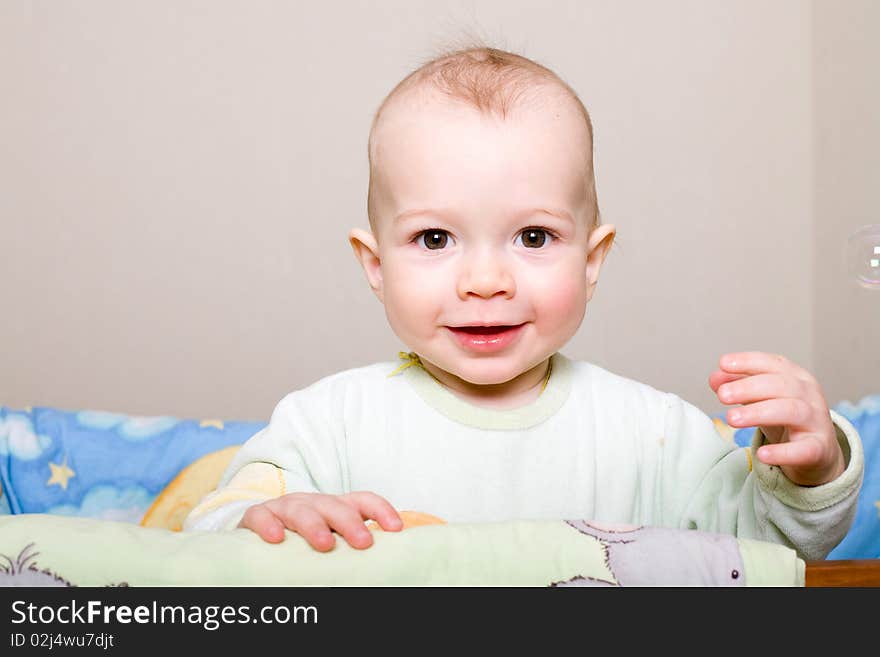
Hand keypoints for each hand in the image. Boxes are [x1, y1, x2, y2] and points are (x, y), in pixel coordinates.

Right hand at [238, 491, 402, 550]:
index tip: (396, 529)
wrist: (262, 531)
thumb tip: (382, 569)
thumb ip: (351, 549)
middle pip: (334, 506)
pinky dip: (267, 525)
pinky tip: (275, 539)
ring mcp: (285, 507)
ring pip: (300, 510)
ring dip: (314, 526)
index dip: (381, 510)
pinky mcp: (258, 515)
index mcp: (336, 507)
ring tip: (325, 544)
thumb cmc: (304, 542)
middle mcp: (313, 502)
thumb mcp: (332, 540)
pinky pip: (261, 515)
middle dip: (350, 522)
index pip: (363, 500)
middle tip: (364, 542)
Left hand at [708, 351, 844, 485]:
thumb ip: (739, 386)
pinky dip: (783, 452)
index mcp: (796, 377)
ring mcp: (816, 421)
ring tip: (732, 418)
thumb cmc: (785, 419)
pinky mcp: (819, 448)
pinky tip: (762, 454)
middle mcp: (809, 395)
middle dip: (748, 388)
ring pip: (791, 411)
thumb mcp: (761, 399)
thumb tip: (715, 378)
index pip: (773, 364)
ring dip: (759, 413)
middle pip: (781, 385)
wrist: (818, 452)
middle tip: (722, 395)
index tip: (723, 364)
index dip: (748, 361)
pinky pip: (804, 450)